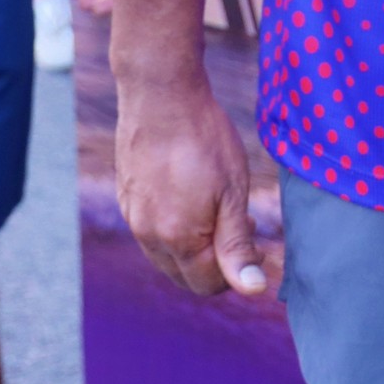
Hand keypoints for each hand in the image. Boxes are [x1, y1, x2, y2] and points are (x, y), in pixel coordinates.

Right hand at [115, 72, 268, 297]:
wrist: (161, 93)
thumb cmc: (203, 139)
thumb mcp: (233, 192)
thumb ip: (237, 245)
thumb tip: (252, 290)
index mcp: (177, 238)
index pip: (206, 285)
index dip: (236, 272)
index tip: (256, 239)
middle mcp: (147, 234)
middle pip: (184, 275)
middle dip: (215, 262)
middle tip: (241, 223)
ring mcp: (133, 216)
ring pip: (166, 254)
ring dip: (194, 245)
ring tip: (218, 207)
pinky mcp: (126, 196)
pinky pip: (151, 230)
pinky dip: (174, 226)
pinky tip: (191, 194)